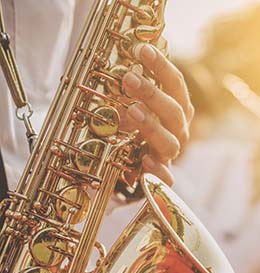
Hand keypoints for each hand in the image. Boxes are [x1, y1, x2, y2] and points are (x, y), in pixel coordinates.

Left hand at [122, 43, 193, 185]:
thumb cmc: (143, 129)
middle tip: (129, 79)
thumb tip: (125, 68)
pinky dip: (158, 170)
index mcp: (178, 109)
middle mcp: (179, 130)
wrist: (146, 164)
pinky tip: (145, 161)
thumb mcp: (140, 107)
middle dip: (152, 94)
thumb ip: (136, 93)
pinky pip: (166, 177)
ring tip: (132, 111)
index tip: (142, 49)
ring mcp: (171, 153)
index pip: (175, 84)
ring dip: (152, 126)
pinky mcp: (163, 176)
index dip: (161, 66)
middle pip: (174, 111)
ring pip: (170, 141)